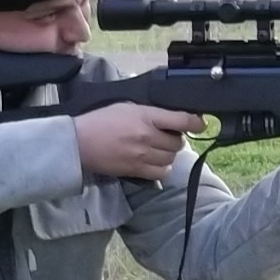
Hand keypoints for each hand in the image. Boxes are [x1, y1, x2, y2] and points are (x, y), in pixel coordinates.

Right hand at [74, 103, 204, 180]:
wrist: (80, 142)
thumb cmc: (101, 121)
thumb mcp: (127, 107)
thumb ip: (151, 112)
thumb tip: (171, 117)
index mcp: (146, 116)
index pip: (182, 120)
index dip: (196, 123)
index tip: (200, 124)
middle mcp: (147, 136)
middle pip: (178, 143)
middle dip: (175, 139)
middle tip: (165, 136)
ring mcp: (142, 155)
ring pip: (171, 159)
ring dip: (169, 154)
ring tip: (157, 149)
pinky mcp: (136, 170)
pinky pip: (161, 173)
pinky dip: (162, 168)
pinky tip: (154, 162)